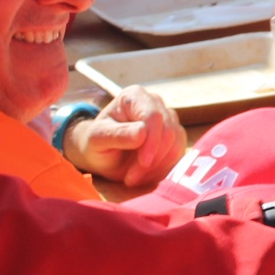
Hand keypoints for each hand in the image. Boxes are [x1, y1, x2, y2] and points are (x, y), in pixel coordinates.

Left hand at [63, 87, 187, 186]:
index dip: (152, 141)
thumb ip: (117, 135)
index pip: (154, 116)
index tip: (143, 163)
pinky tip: (145, 175)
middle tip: (132, 178)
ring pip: (176, 143)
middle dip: (153, 158)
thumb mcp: (97, 140)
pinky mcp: (175, 135)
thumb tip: (142, 132)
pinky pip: (178, 153)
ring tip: (134, 178)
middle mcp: (155, 102)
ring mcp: (167, 118)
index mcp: (134, 96)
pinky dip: (163, 168)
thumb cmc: (96, 144)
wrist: (102, 156)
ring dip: (157, 166)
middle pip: (168, 130)